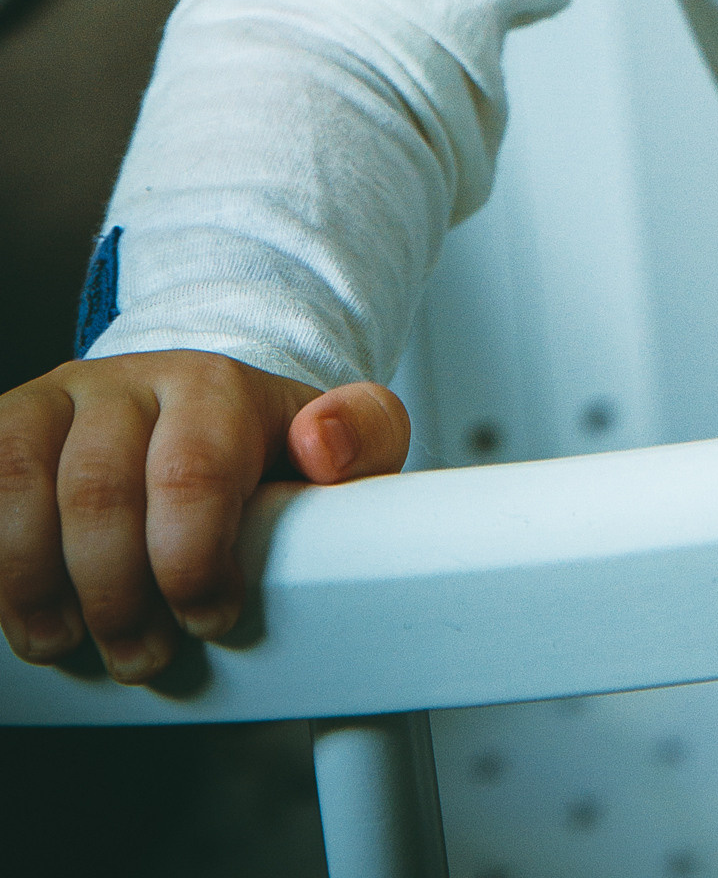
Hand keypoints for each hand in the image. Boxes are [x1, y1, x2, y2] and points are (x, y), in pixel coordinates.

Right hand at [0, 352, 408, 681]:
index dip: (192, 561)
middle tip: (143, 654)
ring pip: (18, 484)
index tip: (210, 613)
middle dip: (117, 596)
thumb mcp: (337, 440)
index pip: (191, 469)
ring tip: (66, 640)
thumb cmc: (257, 449)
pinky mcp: (4, 430)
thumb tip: (323, 447)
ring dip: (34, 584)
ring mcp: (55, 402)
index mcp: (212, 386)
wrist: (188, 408)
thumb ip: (363, 437)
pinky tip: (11, 604)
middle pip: (98, 492)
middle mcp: (126, 383)